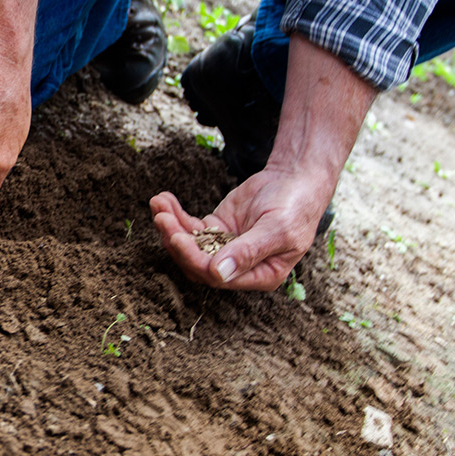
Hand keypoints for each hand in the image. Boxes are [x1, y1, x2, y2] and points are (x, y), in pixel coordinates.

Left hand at [150, 165, 334, 289]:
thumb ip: (248, 252)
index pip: (217, 276)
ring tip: (158, 204)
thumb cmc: (295, 207)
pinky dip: (175, 214)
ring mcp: (224, 247)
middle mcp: (238, 267)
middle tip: (162, 218)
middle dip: (176, 241)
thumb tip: (219, 274)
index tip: (177, 238)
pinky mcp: (216, 228)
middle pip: (197, 262)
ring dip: (170, 226)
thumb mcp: (277, 230)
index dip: (194, 259)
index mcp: (259, 275)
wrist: (296, 179)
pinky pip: (190, 226)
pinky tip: (163, 199)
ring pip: (189, 244)